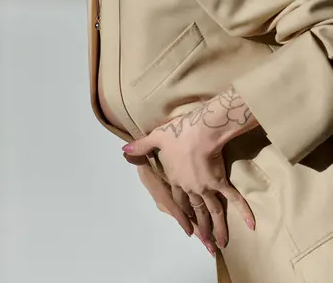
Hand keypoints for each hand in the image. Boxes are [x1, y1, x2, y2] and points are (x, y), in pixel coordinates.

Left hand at [122, 88, 257, 249]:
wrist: (200, 131)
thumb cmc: (178, 133)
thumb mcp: (155, 137)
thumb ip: (141, 146)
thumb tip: (124, 150)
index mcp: (175, 179)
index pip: (178, 200)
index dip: (182, 213)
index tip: (186, 227)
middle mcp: (190, 187)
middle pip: (196, 210)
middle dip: (201, 228)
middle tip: (206, 243)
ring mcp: (206, 187)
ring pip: (213, 212)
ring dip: (218, 229)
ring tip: (221, 244)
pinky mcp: (220, 182)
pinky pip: (233, 199)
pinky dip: (243, 211)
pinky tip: (252, 224)